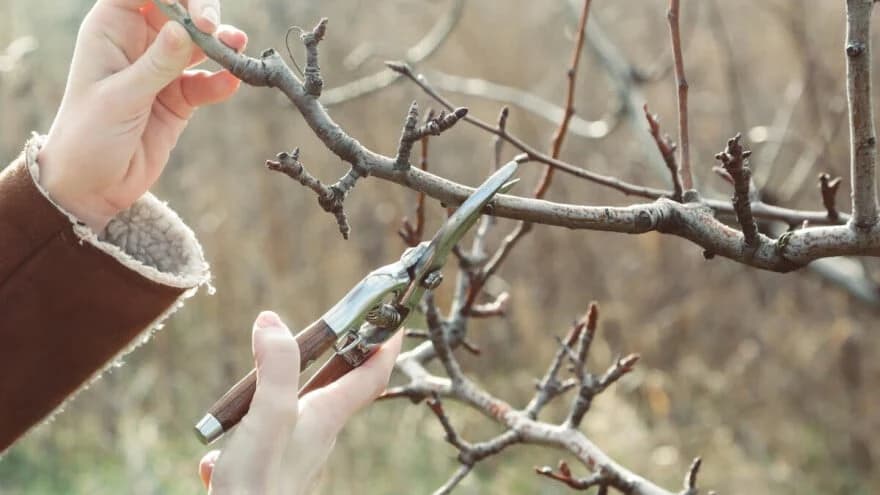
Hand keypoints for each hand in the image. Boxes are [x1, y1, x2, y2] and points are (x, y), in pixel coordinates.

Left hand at [37, 0, 247, 232]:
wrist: (92, 186)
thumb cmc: (89, 136)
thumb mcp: (120, 99)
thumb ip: (155, 65)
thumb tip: (184, 30)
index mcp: (111, 29)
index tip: (195, 13)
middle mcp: (138, 42)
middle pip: (179, 9)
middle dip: (203, 13)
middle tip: (216, 31)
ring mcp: (161, 70)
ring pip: (199, 43)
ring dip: (221, 44)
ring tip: (237, 48)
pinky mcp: (179, 98)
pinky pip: (207, 81)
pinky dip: (221, 81)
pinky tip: (230, 84)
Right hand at [198, 312, 401, 494]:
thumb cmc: (259, 484)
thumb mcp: (269, 415)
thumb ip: (277, 368)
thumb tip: (272, 322)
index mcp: (326, 416)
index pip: (372, 374)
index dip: (387, 343)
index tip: (398, 317)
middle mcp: (319, 435)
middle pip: (337, 389)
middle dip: (334, 359)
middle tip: (327, 331)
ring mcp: (296, 456)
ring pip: (294, 415)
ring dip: (277, 396)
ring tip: (250, 391)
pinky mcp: (272, 473)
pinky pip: (261, 445)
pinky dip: (245, 438)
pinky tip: (220, 456)